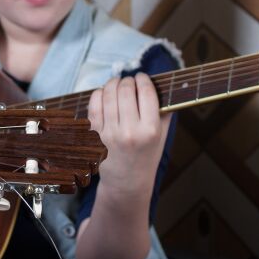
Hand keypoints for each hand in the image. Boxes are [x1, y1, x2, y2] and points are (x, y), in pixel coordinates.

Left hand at [88, 74, 170, 197]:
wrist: (127, 182)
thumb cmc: (146, 156)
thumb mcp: (162, 136)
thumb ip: (164, 111)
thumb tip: (163, 85)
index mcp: (151, 130)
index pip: (146, 93)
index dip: (143, 79)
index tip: (142, 77)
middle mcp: (130, 132)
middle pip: (126, 91)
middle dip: (127, 81)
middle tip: (128, 80)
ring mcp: (110, 134)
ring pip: (108, 96)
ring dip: (112, 84)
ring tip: (116, 83)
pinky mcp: (95, 136)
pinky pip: (93, 106)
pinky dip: (97, 95)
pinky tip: (103, 93)